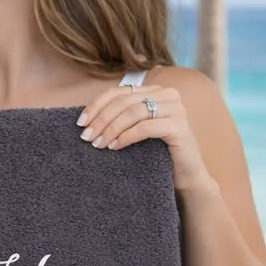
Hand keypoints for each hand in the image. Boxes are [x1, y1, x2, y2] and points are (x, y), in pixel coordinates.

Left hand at [77, 83, 210, 190]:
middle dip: (101, 119)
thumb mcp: (134, 130)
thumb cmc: (155, 153)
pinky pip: (145, 127)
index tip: (80, 123)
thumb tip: (85, 119)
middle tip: (86, 137)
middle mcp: (167, 95)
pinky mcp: (180, 126)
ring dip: (111, 129)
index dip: (96, 106)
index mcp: (154, 91)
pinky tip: (114, 147)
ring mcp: (176, 108)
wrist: (184, 175)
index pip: (118, 92)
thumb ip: (119, 118)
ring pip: (133, 112)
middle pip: (124, 101)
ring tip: (98, 144)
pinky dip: (126, 136)